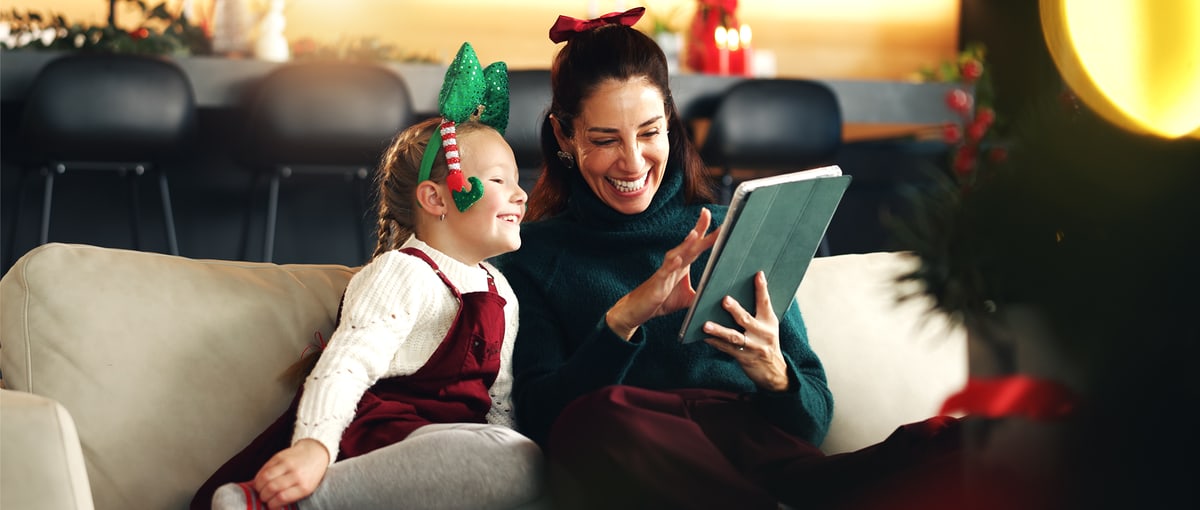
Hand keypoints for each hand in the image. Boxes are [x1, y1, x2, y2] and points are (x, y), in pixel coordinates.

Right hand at [253, 438, 329, 508]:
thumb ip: (291, 495)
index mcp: (304, 486)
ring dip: (258, 486)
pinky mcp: (280, 456)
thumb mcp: (307, 488)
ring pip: (265, 477)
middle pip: (272, 488)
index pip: (282, 497)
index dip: (272, 504)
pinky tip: (259, 481)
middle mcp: (296, 474)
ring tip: (260, 490)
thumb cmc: (310, 474)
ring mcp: (288, 464)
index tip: (270, 505)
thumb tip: (273, 506)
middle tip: (263, 498)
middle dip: (263, 496)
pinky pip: (265, 468)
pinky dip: (258, 477)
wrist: (316, 452)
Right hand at [606, 208, 718, 339]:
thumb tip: (718, 293)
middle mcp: (675, 264)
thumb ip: (702, 294)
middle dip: (699, 229)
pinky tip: (678, 259)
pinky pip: (664, 272)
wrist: (638, 309)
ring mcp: (665, 272)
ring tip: (695, 234)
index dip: (704, 231)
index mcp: (683, 265)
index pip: (696, 245)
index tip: (714, 218)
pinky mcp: (657, 283)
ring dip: (685, 244)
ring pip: (676, 254)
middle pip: (689, 245)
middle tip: (707, 214)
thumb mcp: (688, 299)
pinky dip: (670, 265)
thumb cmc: (661, 301)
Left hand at [702, 271, 789, 391]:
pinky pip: (726, 349)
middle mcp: (762, 333)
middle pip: (747, 319)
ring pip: (733, 337)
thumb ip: (759, 311)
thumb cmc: (767, 342)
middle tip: (725, 300)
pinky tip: (703, 337)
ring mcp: (753, 347)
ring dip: (718, 330)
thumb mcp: (769, 326)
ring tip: (705, 325)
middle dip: (735, 310)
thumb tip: (741, 292)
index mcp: (769, 321)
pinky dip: (714, 342)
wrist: (775, 372)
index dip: (762, 288)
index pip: (765, 302)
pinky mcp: (744, 358)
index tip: (758, 274)